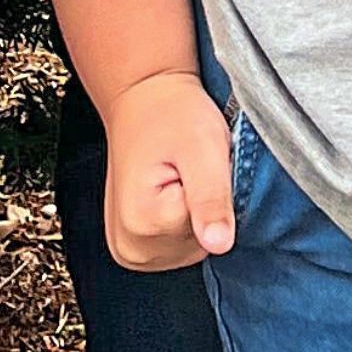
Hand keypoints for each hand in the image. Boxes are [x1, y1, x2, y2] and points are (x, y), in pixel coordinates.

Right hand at [101, 72, 236, 271]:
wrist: (144, 98)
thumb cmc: (172, 114)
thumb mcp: (202, 148)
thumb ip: (211, 198)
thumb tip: (219, 244)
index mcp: (141, 225)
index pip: (209, 232)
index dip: (213, 195)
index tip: (194, 166)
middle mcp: (131, 248)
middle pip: (200, 245)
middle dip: (206, 206)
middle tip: (189, 169)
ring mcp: (134, 252)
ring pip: (196, 247)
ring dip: (198, 212)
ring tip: (181, 176)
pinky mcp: (141, 248)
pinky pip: (185, 246)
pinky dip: (190, 220)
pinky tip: (176, 190)